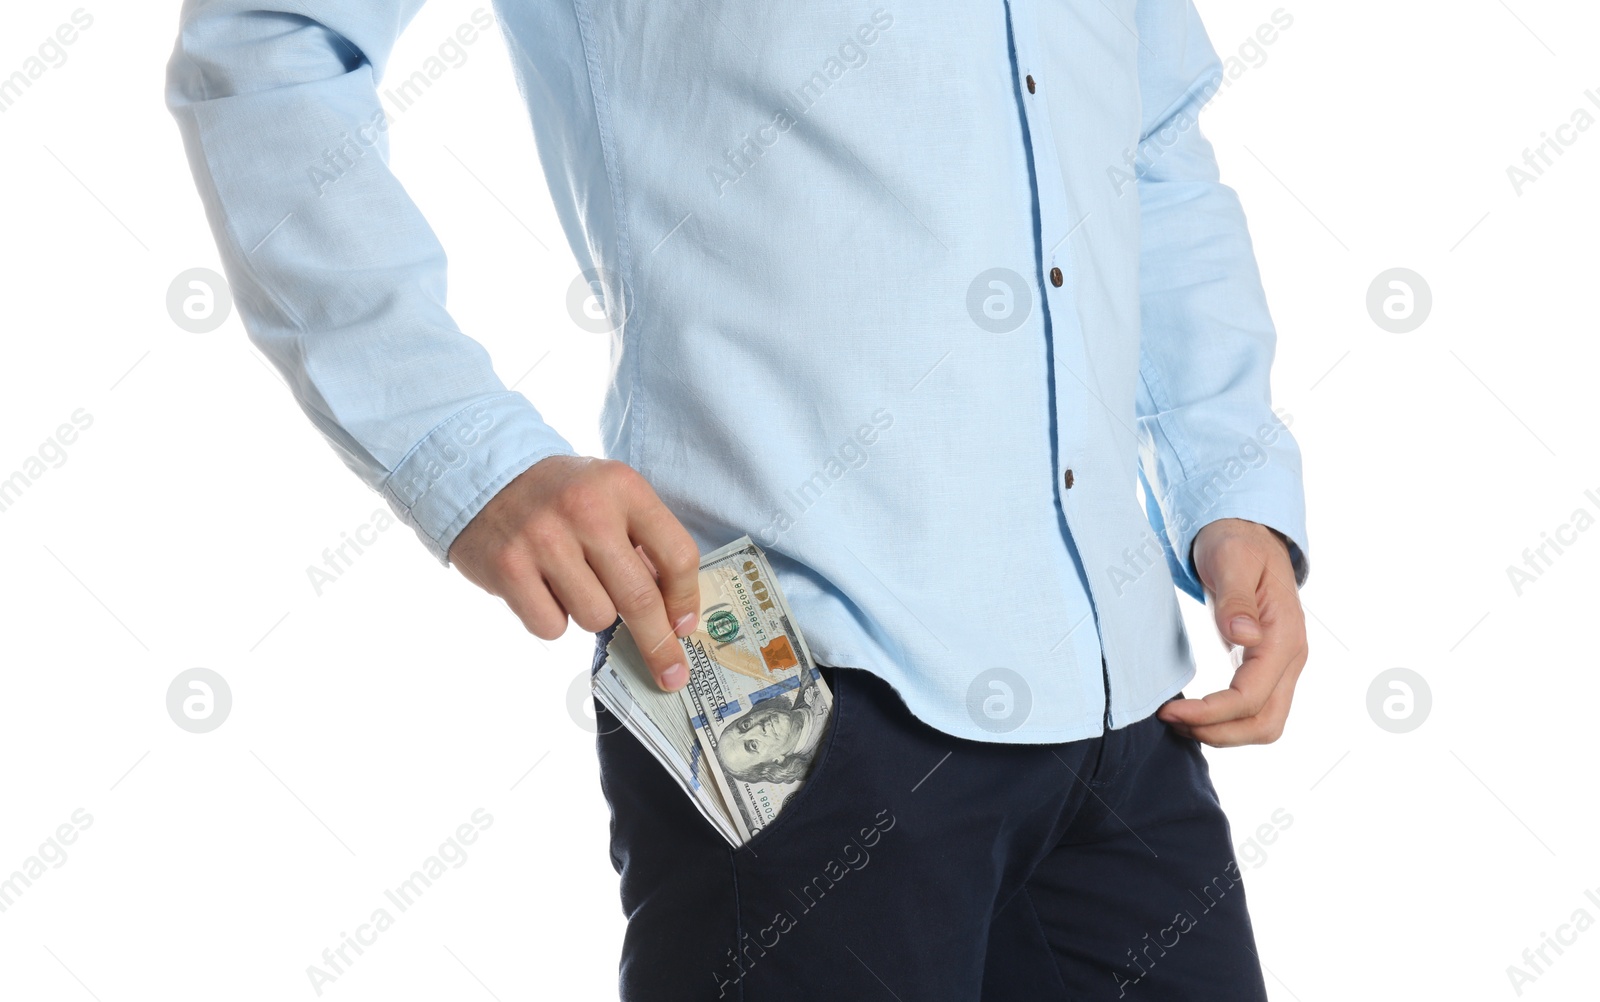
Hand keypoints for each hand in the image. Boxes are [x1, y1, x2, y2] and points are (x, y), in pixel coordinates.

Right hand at [449, 456, 700, 690]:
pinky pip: (552, 627)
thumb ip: (643, 543)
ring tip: (570, 583)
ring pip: (596, 617)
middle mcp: (586, 509)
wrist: (483, 476)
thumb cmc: (561, 498)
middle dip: (659, 645)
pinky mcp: (508, 567)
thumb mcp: (609, 496)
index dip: (686, 600)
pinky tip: (540, 589)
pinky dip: (552, 620)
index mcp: (623, 487)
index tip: (685, 628)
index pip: (676, 555)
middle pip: (640, 598)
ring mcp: (544, 539)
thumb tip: (674, 614)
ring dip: (590, 614)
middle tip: (672, 674)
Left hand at [1156, 518, 1306, 746]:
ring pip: (1264, 723)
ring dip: (1222, 733)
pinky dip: (1225, 721)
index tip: (1169, 711)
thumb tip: (1243, 636)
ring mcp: (1281, 665)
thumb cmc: (1237, 542)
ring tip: (1178, 721)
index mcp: (1284, 636)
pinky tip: (1192, 713)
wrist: (1247, 534)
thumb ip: (1236, 597)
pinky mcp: (1265, 667)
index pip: (1252, 697)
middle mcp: (1290, 658)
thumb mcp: (1231, 559)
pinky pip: (1253, 709)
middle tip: (1172, 721)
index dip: (1211, 714)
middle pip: (1266, 724)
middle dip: (1219, 733)